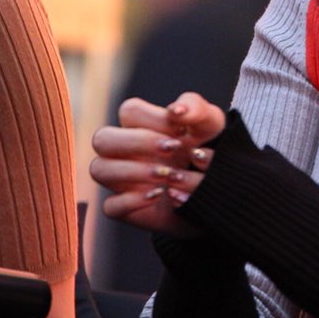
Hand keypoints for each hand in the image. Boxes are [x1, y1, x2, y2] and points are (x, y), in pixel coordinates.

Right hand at [90, 93, 226, 233]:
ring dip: (133, 171)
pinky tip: (158, 195)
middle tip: (171, 150)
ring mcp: (121, 180)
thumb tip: (176, 110)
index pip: (129, 111)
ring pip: (99, 169)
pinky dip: (132, 201)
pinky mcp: (124, 208)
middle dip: (137, 142)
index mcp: (140, 125)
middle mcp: (124, 150)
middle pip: (102, 138)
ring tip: (166, 175)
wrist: (218, 191)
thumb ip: (196, 109)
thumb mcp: (211, 126)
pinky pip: (110, 206)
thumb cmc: (207, 150)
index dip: (154, 119)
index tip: (182, 131)